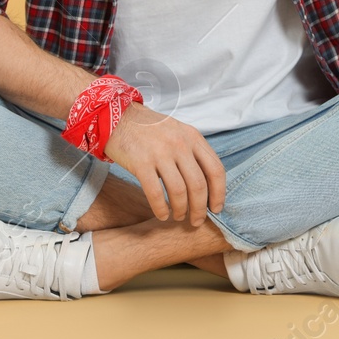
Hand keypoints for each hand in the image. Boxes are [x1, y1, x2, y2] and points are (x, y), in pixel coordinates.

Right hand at [102, 104, 226, 226]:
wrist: (118, 118)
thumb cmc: (151, 130)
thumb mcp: (179, 132)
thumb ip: (193, 153)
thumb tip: (207, 186)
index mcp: (193, 137)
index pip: (215, 169)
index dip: (219, 193)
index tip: (216, 208)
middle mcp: (180, 144)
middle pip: (199, 184)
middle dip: (200, 208)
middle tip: (197, 220)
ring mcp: (160, 153)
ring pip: (179, 191)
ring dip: (181, 210)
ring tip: (179, 217)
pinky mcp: (141, 163)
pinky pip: (155, 193)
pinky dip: (160, 209)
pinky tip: (162, 215)